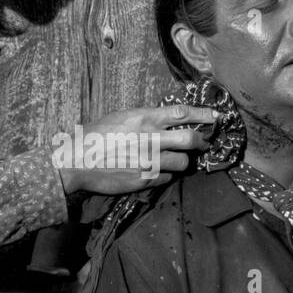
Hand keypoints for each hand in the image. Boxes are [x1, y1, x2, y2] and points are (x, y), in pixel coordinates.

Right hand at [50, 104, 217, 195]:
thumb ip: (144, 119)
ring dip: (182, 162)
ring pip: (182, 162)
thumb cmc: (94, 136)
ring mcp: (149, 161)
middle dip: (201, 142)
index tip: (215, 117)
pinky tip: (155, 172)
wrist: (77, 162)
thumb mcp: (120, 118)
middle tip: (203, 143)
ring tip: (173, 161)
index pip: (182, 113)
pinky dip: (166, 175)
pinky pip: (167, 178)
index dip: (203, 114)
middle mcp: (150, 138)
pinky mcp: (145, 179)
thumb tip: (165, 120)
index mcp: (144, 118)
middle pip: (190, 139)